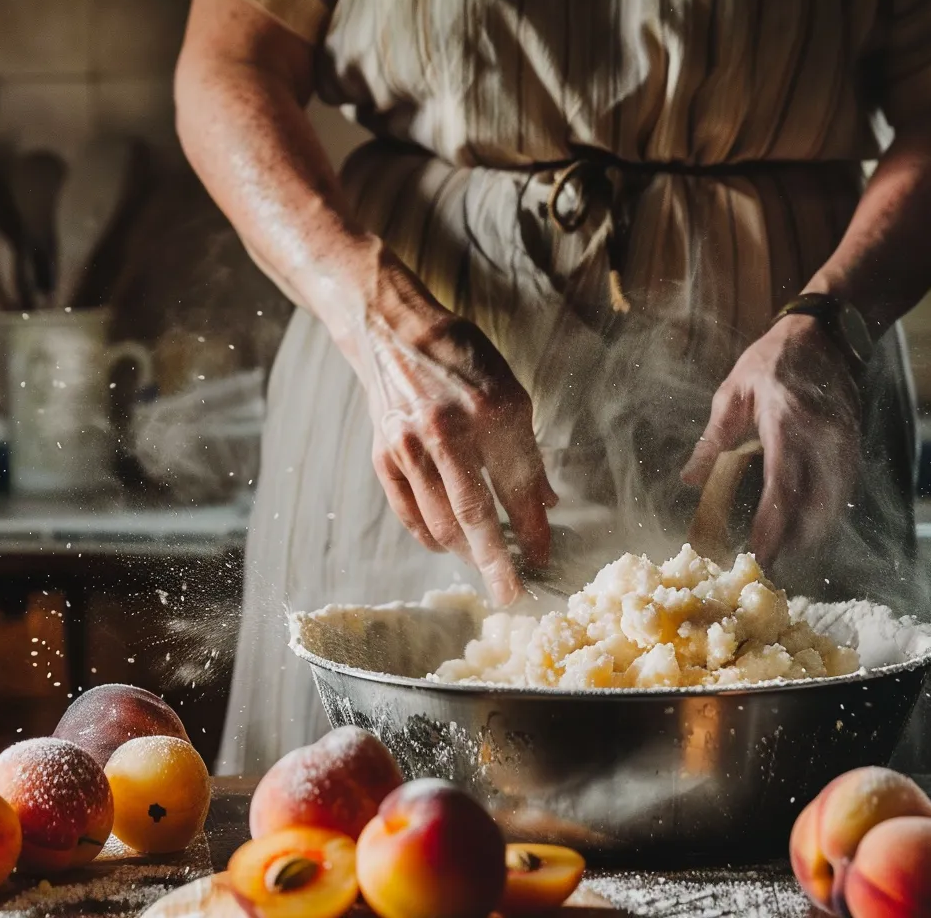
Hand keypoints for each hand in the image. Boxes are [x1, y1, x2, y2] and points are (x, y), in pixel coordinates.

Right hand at [356, 268, 555, 605]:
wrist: (396, 334)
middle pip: (475, 516)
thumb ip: (527, 452)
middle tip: (512, 596)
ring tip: (485, 567)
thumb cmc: (463, 361)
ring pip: (440, 523)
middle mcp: (449, 434)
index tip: (543, 558)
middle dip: (497, 563)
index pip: (518, 489)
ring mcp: (410, 448)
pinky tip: (450, 545)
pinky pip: (410, 514)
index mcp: (492, 414)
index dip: (533, 530)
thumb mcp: (512, 394)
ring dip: (465, 553)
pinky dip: (431, 537)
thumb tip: (546, 504)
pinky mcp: (384, 457)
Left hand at [681, 314, 860, 564]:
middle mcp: (820, 436)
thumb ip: (713, 439)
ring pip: (834, 502)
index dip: (771, 524)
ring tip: (788, 557)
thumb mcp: (733, 392)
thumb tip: (690, 479)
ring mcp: (843, 442)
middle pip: (814, 504)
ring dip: (813, 534)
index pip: (781, 485)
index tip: (757, 553)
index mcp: (786, 422)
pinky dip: (828, 514)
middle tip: (769, 568)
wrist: (824, 335)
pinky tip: (811, 531)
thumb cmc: (772, 360)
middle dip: (793, 541)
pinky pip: (844, 489)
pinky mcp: (854, 445)